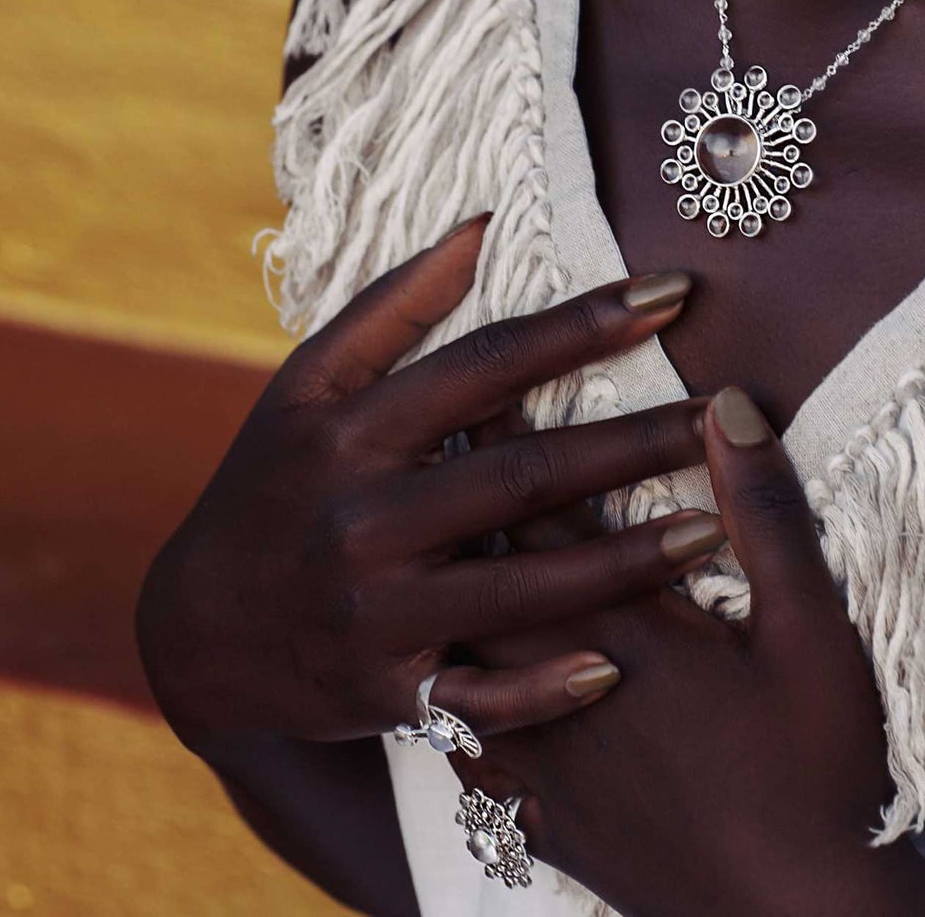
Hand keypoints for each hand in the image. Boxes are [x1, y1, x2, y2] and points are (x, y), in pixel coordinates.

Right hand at [135, 215, 727, 755]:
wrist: (194, 629)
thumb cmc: (270, 480)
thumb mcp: (306, 383)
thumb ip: (392, 306)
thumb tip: (481, 227)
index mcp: (354, 429)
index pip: (491, 363)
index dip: (586, 323)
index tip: (675, 292)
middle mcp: (366, 516)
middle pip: (525, 473)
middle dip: (637, 441)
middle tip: (731, 416)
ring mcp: (376, 611)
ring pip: (523, 586)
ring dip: (626, 561)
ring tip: (717, 529)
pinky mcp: (385, 691)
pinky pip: (479, 697)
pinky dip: (545, 688)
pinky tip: (619, 664)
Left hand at [454, 387, 924, 916]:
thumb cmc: (818, 769)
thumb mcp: (812, 630)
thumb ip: (767, 512)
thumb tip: (727, 406)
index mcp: (626, 627)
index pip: (547, 511)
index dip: (508, 443)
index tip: (475, 389)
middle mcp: (564, 682)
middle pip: (485, 573)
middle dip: (455, 503)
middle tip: (421, 445)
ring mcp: (546, 759)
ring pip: (462, 657)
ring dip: (441, 590)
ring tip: (414, 543)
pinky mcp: (545, 821)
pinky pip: (464, 750)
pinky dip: (440, 699)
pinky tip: (430, 686)